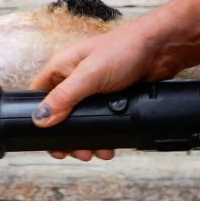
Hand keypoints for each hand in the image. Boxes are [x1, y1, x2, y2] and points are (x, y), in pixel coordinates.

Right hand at [28, 23, 181, 160]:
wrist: (161, 48)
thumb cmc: (124, 49)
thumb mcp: (89, 75)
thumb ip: (64, 97)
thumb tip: (39, 119)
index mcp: (61, 68)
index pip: (37, 97)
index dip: (38, 119)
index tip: (47, 140)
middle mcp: (73, 79)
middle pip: (59, 114)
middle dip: (67, 136)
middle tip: (77, 152)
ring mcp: (91, 90)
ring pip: (80, 120)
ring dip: (86, 139)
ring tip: (95, 152)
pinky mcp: (110, 98)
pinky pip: (99, 120)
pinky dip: (102, 134)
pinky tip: (108, 145)